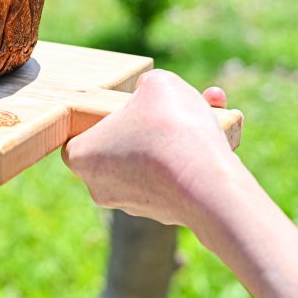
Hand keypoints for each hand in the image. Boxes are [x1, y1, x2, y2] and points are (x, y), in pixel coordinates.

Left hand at [61, 69, 238, 226]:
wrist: (210, 184)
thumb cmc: (171, 129)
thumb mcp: (157, 83)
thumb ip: (148, 84)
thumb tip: (151, 92)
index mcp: (82, 157)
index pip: (82, 133)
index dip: (105, 115)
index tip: (128, 106)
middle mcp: (100, 187)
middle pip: (121, 144)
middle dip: (149, 122)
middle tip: (171, 106)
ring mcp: (133, 205)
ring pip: (152, 159)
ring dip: (176, 136)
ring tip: (202, 113)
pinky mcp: (165, 214)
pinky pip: (175, 176)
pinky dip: (191, 157)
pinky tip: (215, 138)